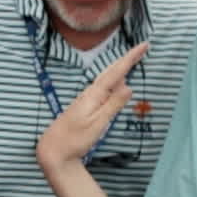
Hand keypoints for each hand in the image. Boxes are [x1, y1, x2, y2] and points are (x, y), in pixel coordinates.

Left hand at [36, 43, 147, 171]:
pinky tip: (116, 82)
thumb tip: (129, 86)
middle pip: (110, 71)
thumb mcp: (97, 124)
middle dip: (126, 59)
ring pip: (106, 78)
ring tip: (132, 59)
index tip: (144, 45)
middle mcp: (90, 93)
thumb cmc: (75, 140)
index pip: (116, 72)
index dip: (130, 58)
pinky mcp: (85, 106)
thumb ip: (113, 105)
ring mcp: (86, 99)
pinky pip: (102, 87)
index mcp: (94, 95)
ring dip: (120, 67)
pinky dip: (113, 80)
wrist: (53, 150)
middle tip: (142, 48)